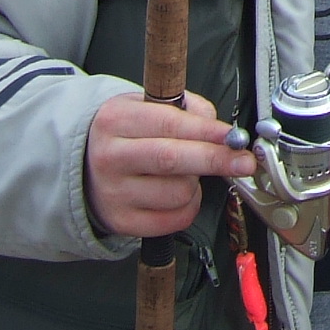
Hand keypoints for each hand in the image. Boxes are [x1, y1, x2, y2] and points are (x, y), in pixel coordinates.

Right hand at [83, 90, 250, 240]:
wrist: (86, 169)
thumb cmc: (126, 136)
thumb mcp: (146, 107)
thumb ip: (187, 110)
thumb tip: (221, 131)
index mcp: (116, 119)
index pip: (170, 124)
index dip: (207, 132)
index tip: (234, 137)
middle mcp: (110, 156)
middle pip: (173, 160)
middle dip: (215, 160)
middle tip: (243, 162)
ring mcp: (114, 192)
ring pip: (178, 192)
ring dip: (195, 185)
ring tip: (183, 175)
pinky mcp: (121, 221)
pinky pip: (173, 219)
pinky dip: (187, 208)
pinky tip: (176, 195)